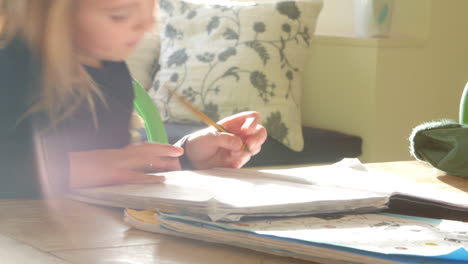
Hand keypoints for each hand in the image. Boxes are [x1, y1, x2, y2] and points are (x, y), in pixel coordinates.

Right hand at [69, 143, 183, 187]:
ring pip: (143, 158)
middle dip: (163, 149)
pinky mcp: (112, 175)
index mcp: (112, 153)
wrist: (58, 167)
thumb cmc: (72, 167)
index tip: (167, 148)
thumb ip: (107, 163)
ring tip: (177, 160)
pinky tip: (161, 180)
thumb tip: (114, 168)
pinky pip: (134, 176)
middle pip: (144, 149)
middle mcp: (116, 155)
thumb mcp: (93, 162)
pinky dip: (149, 177)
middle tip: (179, 151)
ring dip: (162, 158)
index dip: (153, 147)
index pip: (136, 148)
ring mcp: (115, 164)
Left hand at [184, 111, 266, 168]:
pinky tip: (228, 160)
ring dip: (246, 151)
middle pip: (260, 133)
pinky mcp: (239, 159)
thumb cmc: (200, 142)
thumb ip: (224, 138)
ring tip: (231, 154)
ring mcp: (241, 147)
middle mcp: (241, 134)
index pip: (252, 118)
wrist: (193, 159)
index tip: (245, 131)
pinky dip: (239, 160)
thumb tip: (239, 144)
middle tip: (249, 146)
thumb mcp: (209, 137)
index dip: (253, 123)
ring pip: (255, 147)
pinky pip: (246, 159)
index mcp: (235, 123)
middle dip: (257, 139)